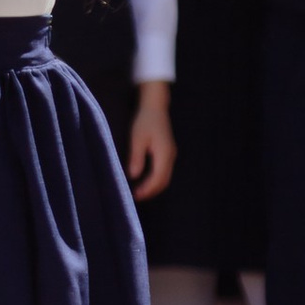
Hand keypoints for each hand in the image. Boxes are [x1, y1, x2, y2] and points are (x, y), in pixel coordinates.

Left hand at [125, 80, 175, 202]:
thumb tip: (133, 175)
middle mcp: (170, 156)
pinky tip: (145, 180)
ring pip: (165, 177)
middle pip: (164, 181)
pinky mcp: (168, 152)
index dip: (147, 189)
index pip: (157, 178)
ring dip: (154, 186)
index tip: (135, 195)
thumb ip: (136, 157)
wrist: (155, 107)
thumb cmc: (144, 121)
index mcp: (164, 154)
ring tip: (140, 191)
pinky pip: (164, 171)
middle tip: (136, 197)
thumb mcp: (137, 138)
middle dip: (151, 191)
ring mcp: (171, 154)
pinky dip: (156, 179)